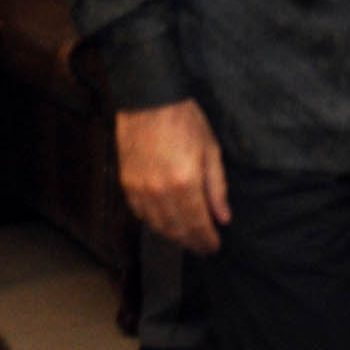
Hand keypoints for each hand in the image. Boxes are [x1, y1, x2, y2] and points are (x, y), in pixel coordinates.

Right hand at [116, 100, 229, 253]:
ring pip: (157, 226)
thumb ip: (217, 187)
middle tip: (203, 248)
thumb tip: (223, 217)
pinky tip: (165, 223)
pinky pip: (141, 214)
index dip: (206, 240)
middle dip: (192, 242)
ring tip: (187, 238)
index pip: (197, 224)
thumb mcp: (211, 150)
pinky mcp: (126, 185)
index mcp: (185, 184)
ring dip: (173, 236)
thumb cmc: (184, 120)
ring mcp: (140, 190)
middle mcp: (159, 192)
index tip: (214, 247)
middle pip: (176, 230)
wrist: (149, 101)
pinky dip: (154, 223)